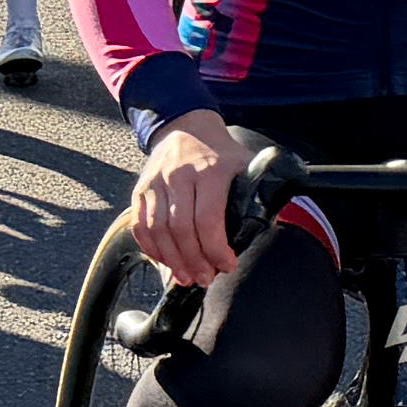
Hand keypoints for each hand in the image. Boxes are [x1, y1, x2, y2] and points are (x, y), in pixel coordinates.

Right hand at [131, 109, 249, 283]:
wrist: (187, 128)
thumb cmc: (221, 154)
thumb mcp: (246, 166)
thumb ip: (257, 194)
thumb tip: (266, 227)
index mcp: (211, 171)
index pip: (208, 219)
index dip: (216, 249)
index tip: (227, 265)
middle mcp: (179, 176)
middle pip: (181, 229)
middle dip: (194, 261)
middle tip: (205, 278)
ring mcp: (156, 182)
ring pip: (158, 230)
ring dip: (172, 260)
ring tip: (186, 276)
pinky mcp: (141, 189)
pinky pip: (140, 225)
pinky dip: (151, 249)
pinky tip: (166, 261)